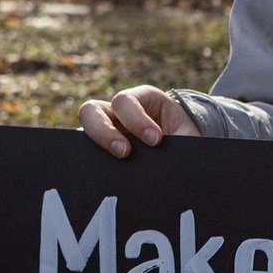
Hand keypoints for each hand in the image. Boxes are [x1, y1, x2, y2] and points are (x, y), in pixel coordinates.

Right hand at [79, 86, 201, 157]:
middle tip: (125, 153)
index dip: (137, 120)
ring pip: (85, 125)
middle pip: (92, 110)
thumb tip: (170, 166)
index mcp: (143, 99)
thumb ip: (181, 145)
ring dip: (97, 141)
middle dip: (106, 132)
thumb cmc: (187, 137)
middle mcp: (119, 111)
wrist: (187, 148)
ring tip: (115, 162)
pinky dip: (91, 159)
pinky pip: (87, 150)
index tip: (156, 140)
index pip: (126, 101)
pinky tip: (103, 174)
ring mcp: (107, 128)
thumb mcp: (187, 137)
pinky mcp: (102, 147)